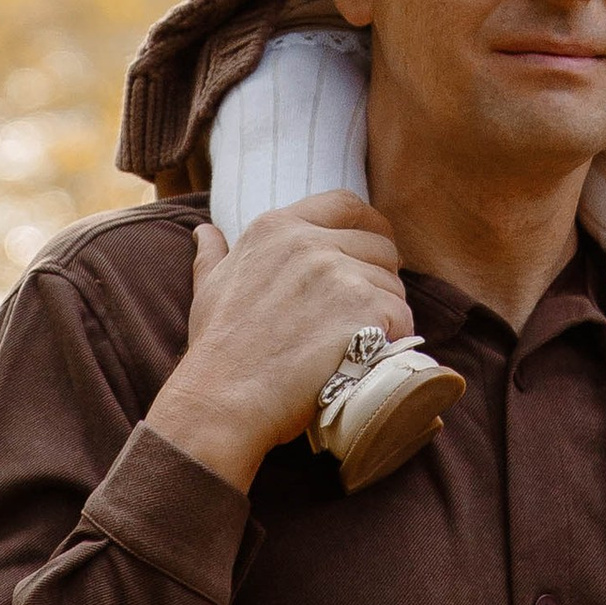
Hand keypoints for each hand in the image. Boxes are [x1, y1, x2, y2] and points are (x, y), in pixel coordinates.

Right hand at [144, 196, 411, 491]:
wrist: (224, 400)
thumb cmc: (217, 351)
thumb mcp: (209, 289)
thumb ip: (213, 255)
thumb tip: (205, 231)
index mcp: (276, 227)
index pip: (346, 205)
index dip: (370, 226)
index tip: (374, 253)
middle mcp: (309, 241)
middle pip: (379, 244)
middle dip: (382, 275)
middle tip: (369, 310)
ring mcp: (338, 272)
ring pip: (392, 283)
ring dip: (387, 312)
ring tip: (363, 341)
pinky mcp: (363, 307)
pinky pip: (401, 316)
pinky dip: (395, 338)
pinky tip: (373, 356)